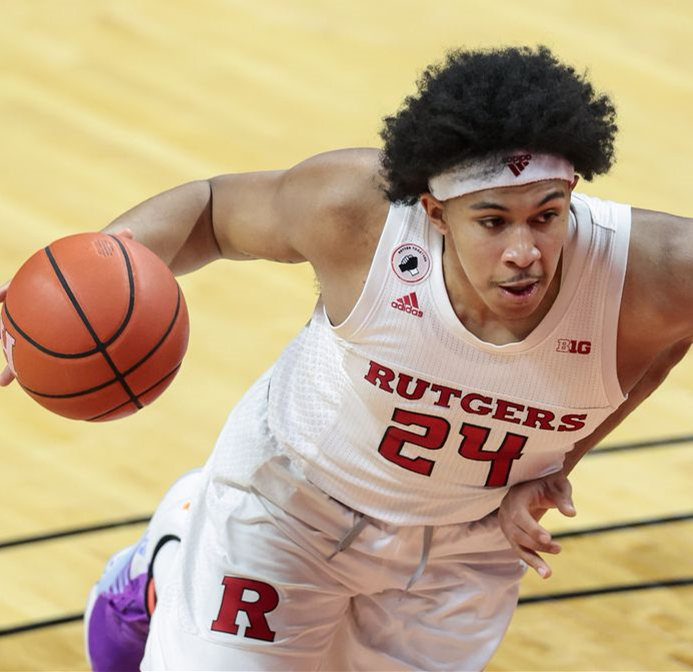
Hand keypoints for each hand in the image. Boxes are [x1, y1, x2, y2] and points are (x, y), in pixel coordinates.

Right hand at [0, 229, 132, 388]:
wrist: (104, 279)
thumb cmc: (104, 266)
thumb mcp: (110, 254)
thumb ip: (116, 244)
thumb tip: (130, 232)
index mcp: (42, 284)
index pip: (17, 287)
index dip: (6, 292)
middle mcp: (37, 306)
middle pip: (14, 321)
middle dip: (6, 335)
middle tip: (2, 346)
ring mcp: (46, 325)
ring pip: (26, 346)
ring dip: (15, 363)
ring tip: (6, 381)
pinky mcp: (61, 340)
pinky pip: (53, 359)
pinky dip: (51, 375)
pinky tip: (51, 392)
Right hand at [498, 472, 575, 578]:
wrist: (536, 484)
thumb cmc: (549, 483)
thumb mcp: (559, 486)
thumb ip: (564, 499)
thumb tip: (571, 514)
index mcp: (515, 497)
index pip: (519, 516)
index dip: (531, 528)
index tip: (548, 539)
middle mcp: (506, 512)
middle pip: (517, 533)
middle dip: (536, 545)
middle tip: (559, 549)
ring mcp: (507, 524)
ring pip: (517, 545)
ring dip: (533, 560)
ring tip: (548, 574)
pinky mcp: (513, 534)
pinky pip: (521, 549)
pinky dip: (532, 560)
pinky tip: (545, 572)